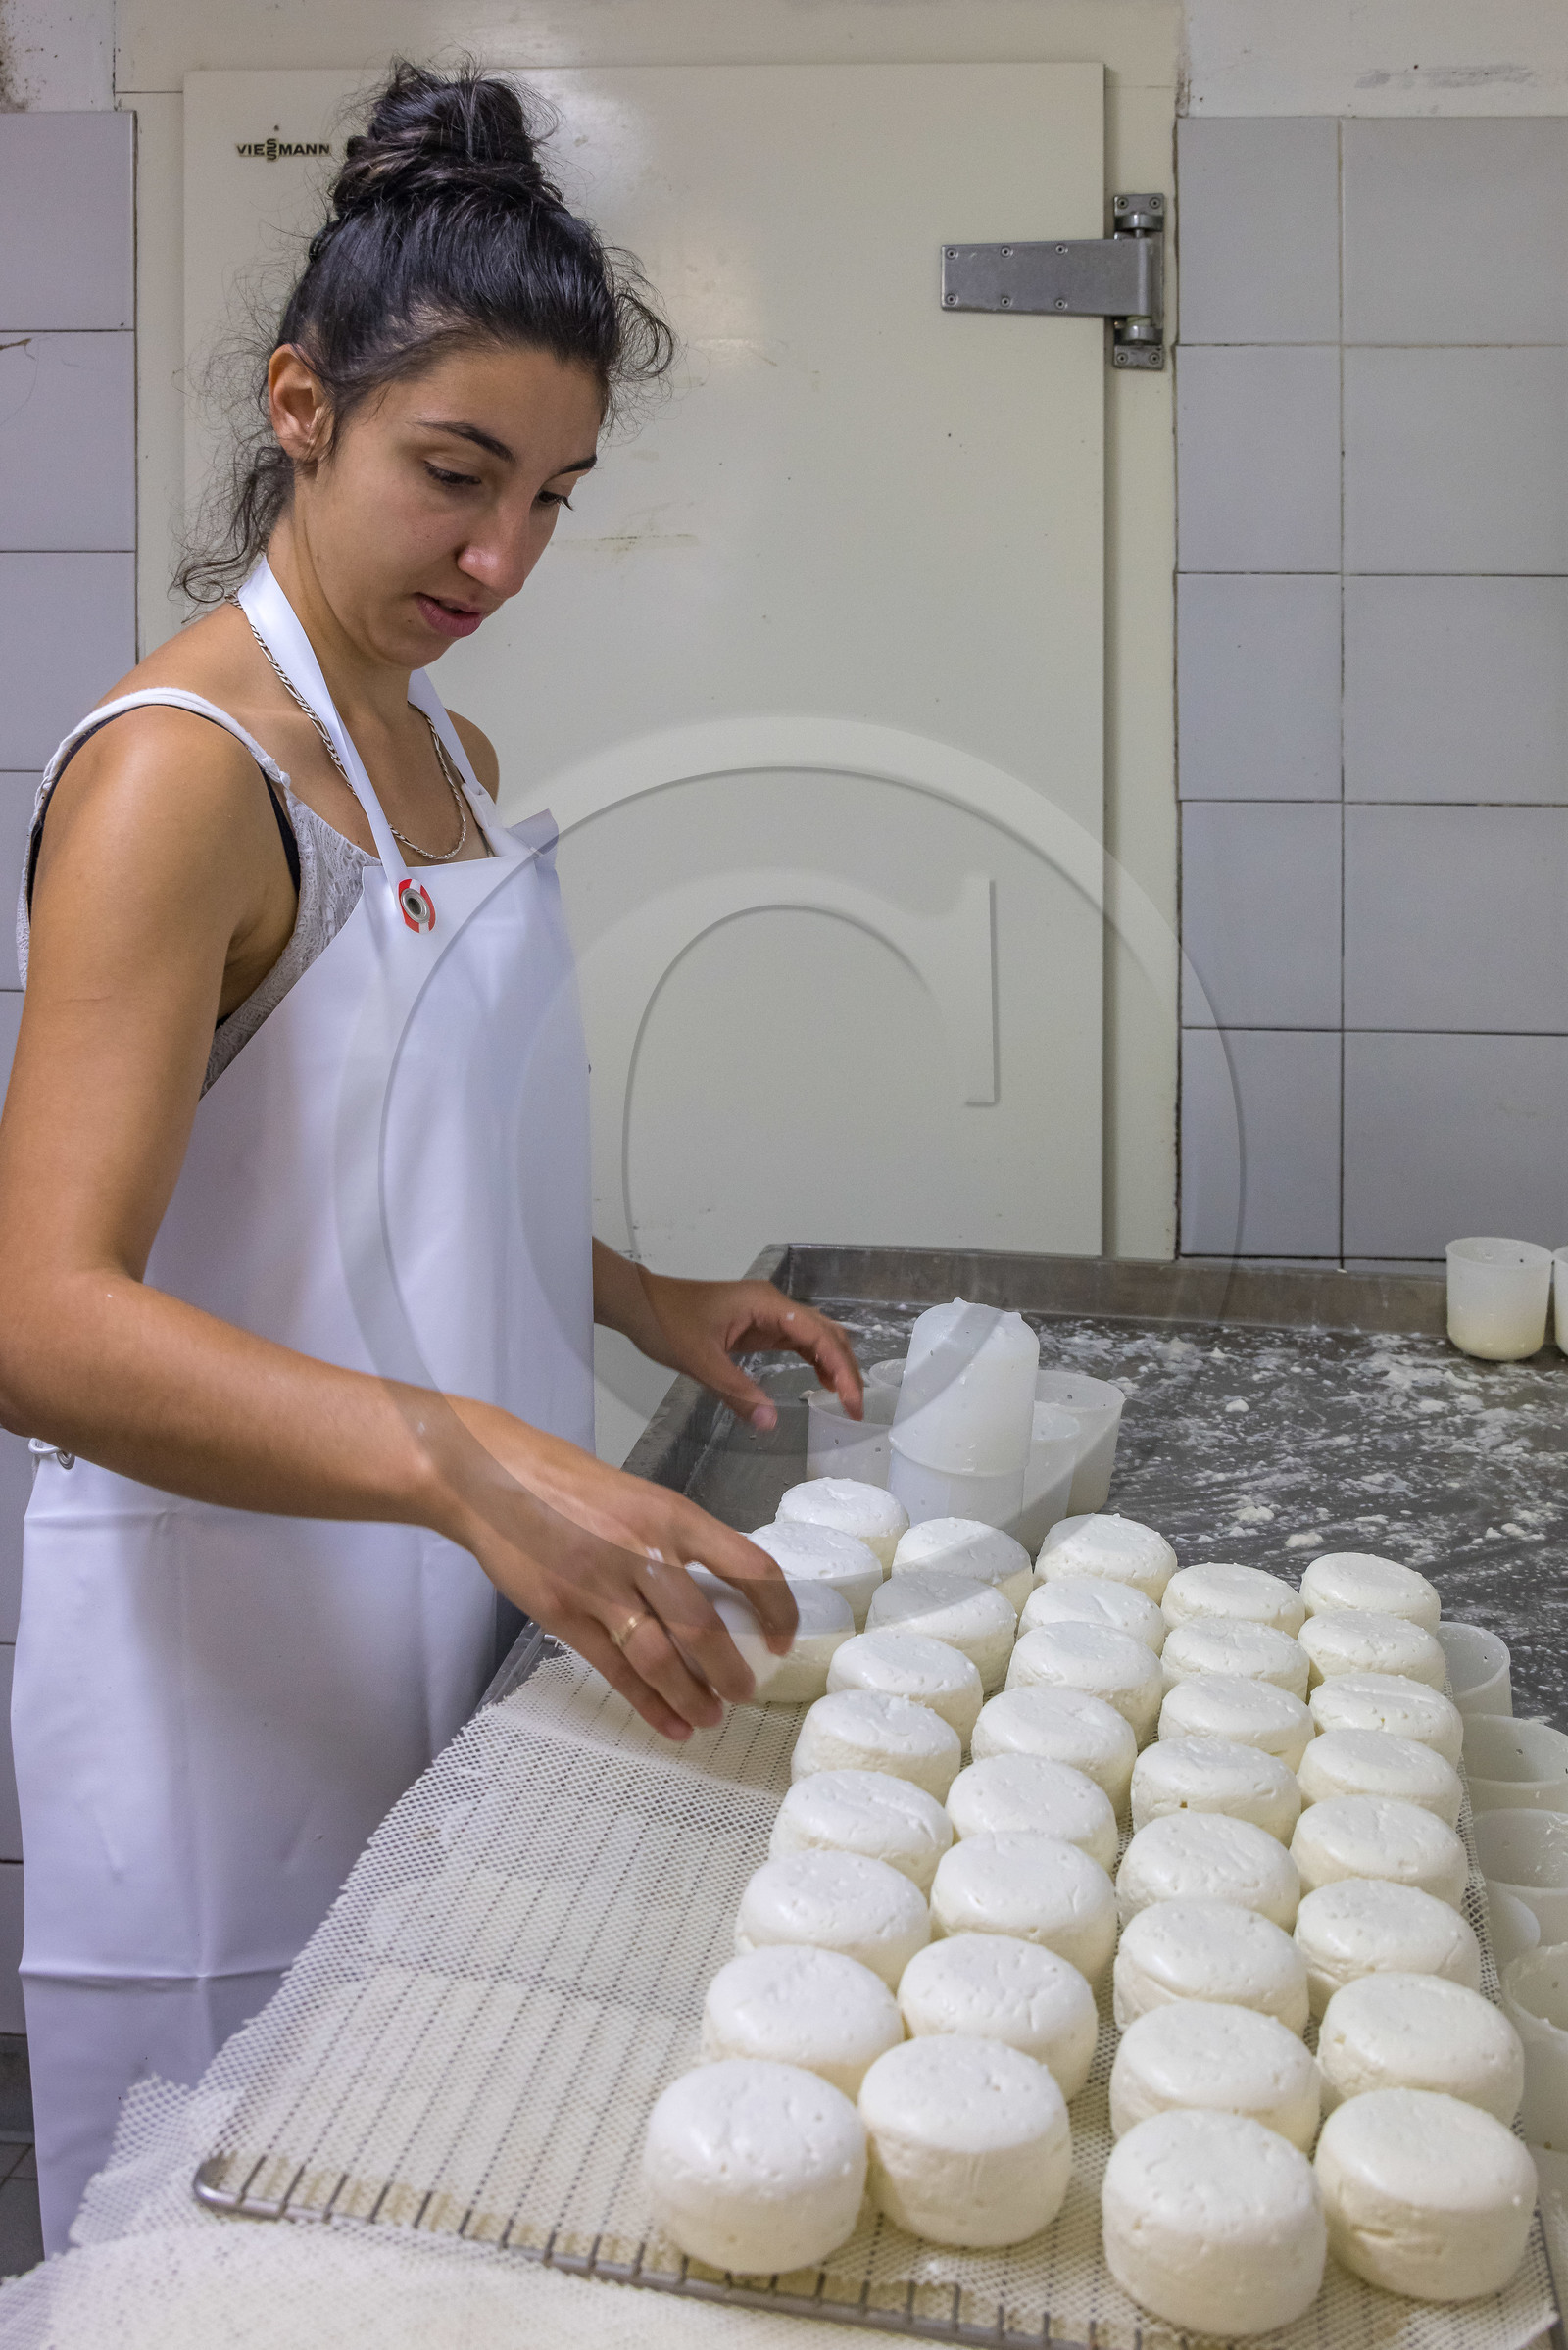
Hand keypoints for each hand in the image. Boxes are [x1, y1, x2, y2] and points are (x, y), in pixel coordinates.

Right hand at [436, 1397, 797, 1741]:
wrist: (492, 1479)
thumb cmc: (569, 1485)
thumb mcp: (640, 1497)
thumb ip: (678, 1541)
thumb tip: (722, 1592)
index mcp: (672, 1515)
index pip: (749, 1566)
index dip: (777, 1609)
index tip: (784, 1636)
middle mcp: (643, 1552)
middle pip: (704, 1629)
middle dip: (733, 1672)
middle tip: (747, 1691)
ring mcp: (600, 1587)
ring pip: (662, 1660)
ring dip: (694, 1697)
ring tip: (712, 1716)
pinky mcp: (564, 1616)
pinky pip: (616, 1672)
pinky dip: (649, 1705)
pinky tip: (671, 1724)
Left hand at [627, 1270, 863, 1432]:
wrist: (641, 1304)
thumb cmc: (667, 1323)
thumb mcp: (700, 1362)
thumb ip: (737, 1392)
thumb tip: (770, 1423)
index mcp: (766, 1305)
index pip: (819, 1336)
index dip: (841, 1370)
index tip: (852, 1402)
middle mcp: (773, 1305)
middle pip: (826, 1333)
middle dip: (846, 1369)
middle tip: (856, 1409)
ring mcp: (767, 1314)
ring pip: (816, 1336)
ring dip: (834, 1364)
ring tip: (846, 1400)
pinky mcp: (758, 1325)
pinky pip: (797, 1342)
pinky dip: (815, 1361)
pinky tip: (822, 1383)